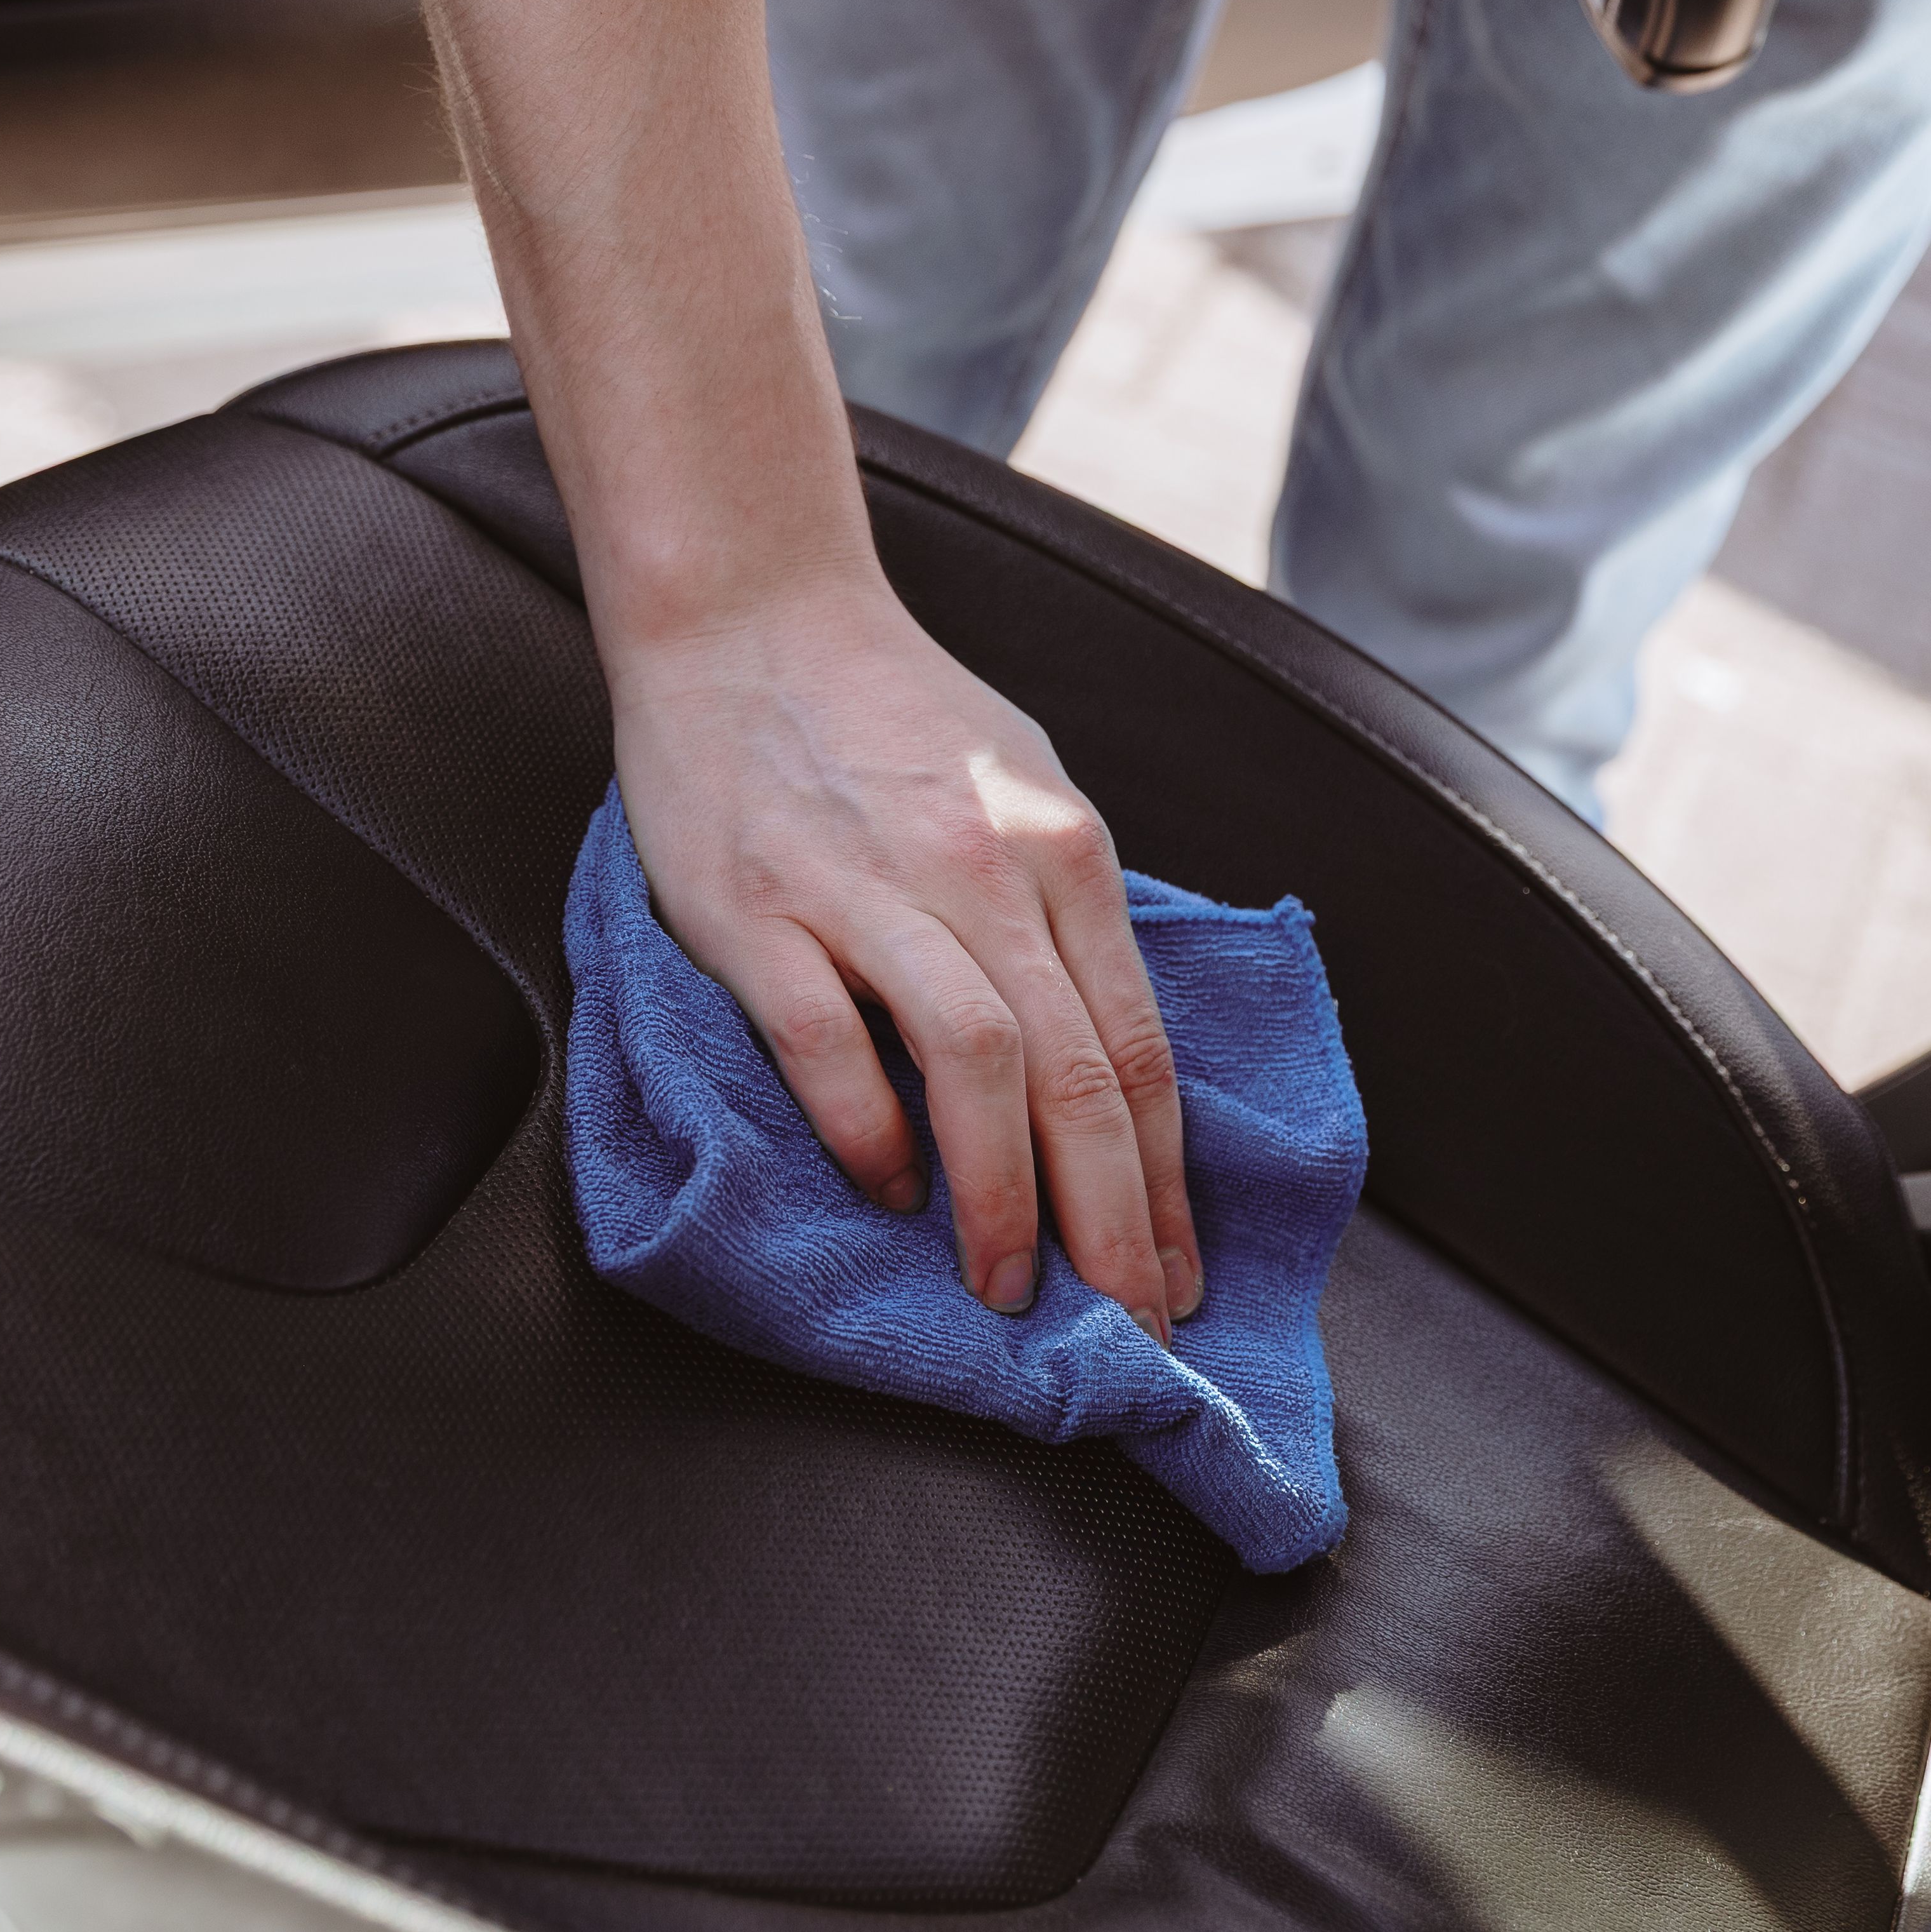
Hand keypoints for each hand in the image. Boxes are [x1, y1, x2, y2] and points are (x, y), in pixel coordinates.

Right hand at [606, 573, 1200, 1340]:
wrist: (747, 606)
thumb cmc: (885, 707)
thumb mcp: (1020, 788)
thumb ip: (1062, 910)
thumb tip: (1104, 1042)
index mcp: (1060, 851)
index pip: (1138, 1049)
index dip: (1168, 1182)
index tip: (1183, 1276)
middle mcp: (984, 874)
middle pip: (1080, 1076)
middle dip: (1113, 1223)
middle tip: (1126, 1325)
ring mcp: (869, 890)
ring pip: (977, 1069)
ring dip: (1005, 1199)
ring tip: (1007, 1288)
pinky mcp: (760, 909)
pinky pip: (829, 1043)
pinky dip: (869, 1131)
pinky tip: (889, 1193)